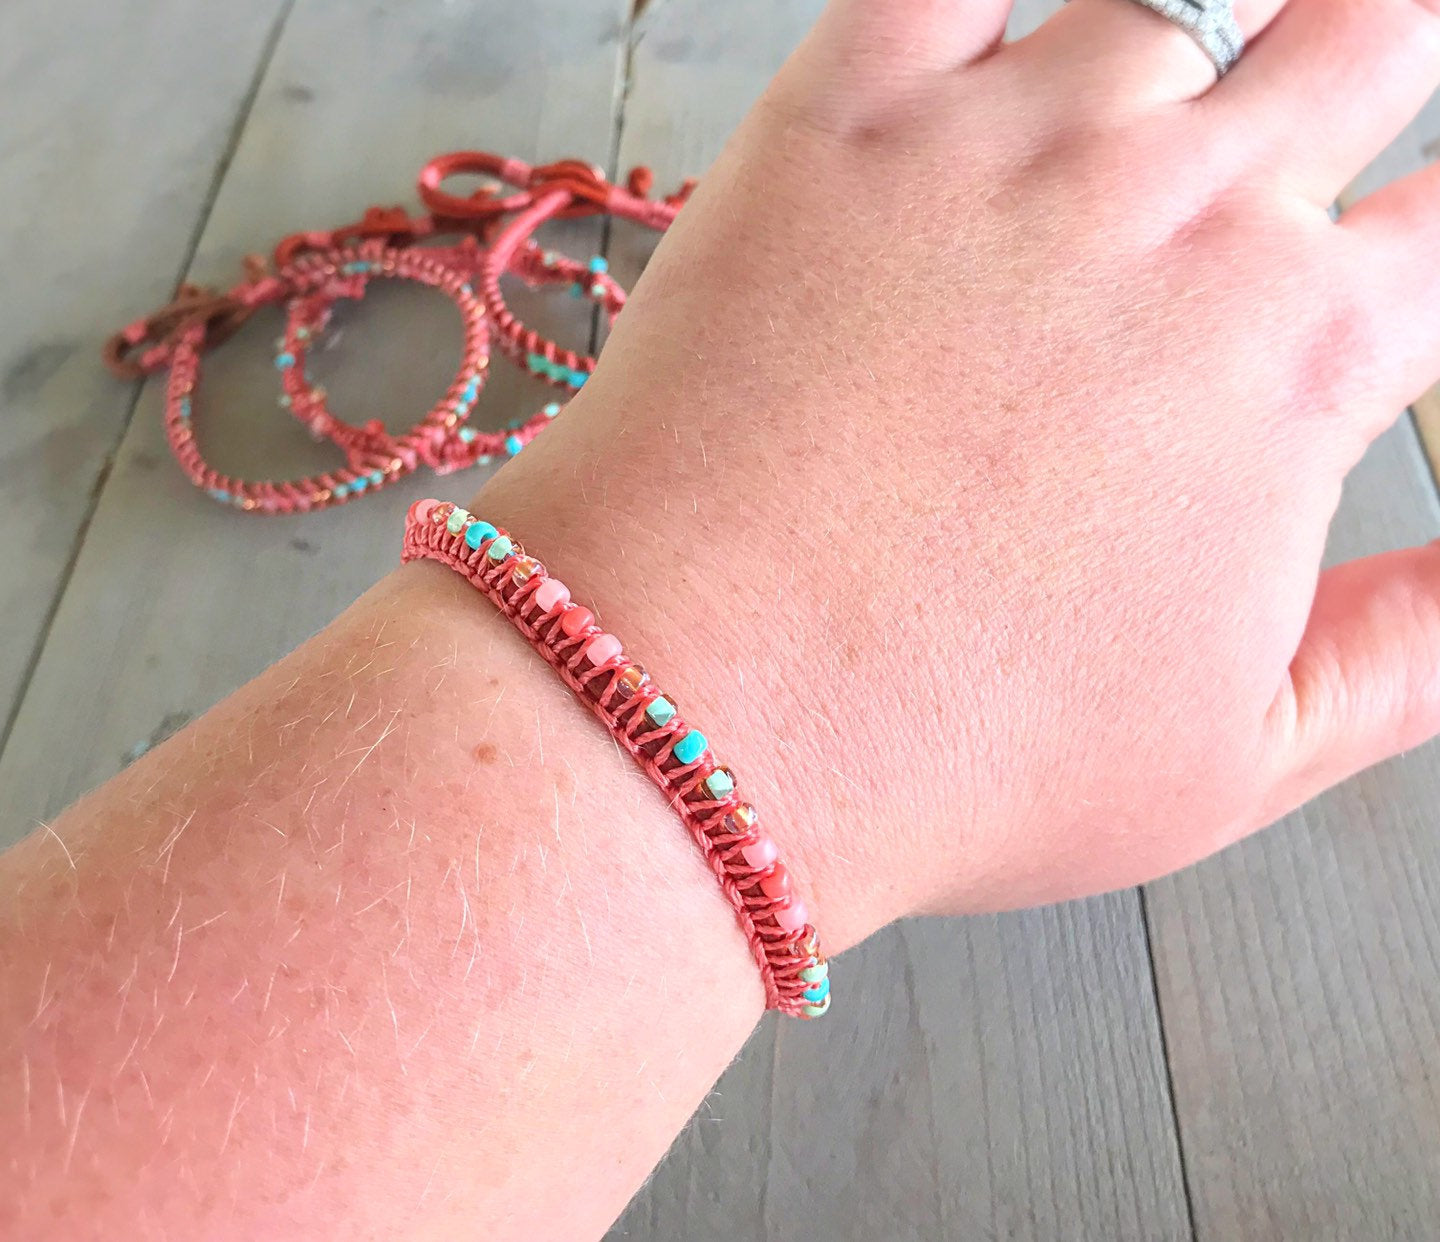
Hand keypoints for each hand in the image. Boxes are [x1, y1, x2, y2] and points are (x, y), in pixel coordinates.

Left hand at [478, 0, 1439, 944]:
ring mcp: (1005, 142)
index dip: (1433, 221)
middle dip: (1378, 36)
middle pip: (1360, 35)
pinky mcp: (841, 116)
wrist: (698, 703)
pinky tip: (1007, 30)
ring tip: (1169, 82)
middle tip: (1354, 51)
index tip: (1402, 234)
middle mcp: (1178, 212)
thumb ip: (1404, 654)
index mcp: (1300, 354)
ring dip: (1201, 23)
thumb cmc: (946, 751)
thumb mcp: (1229, 760)